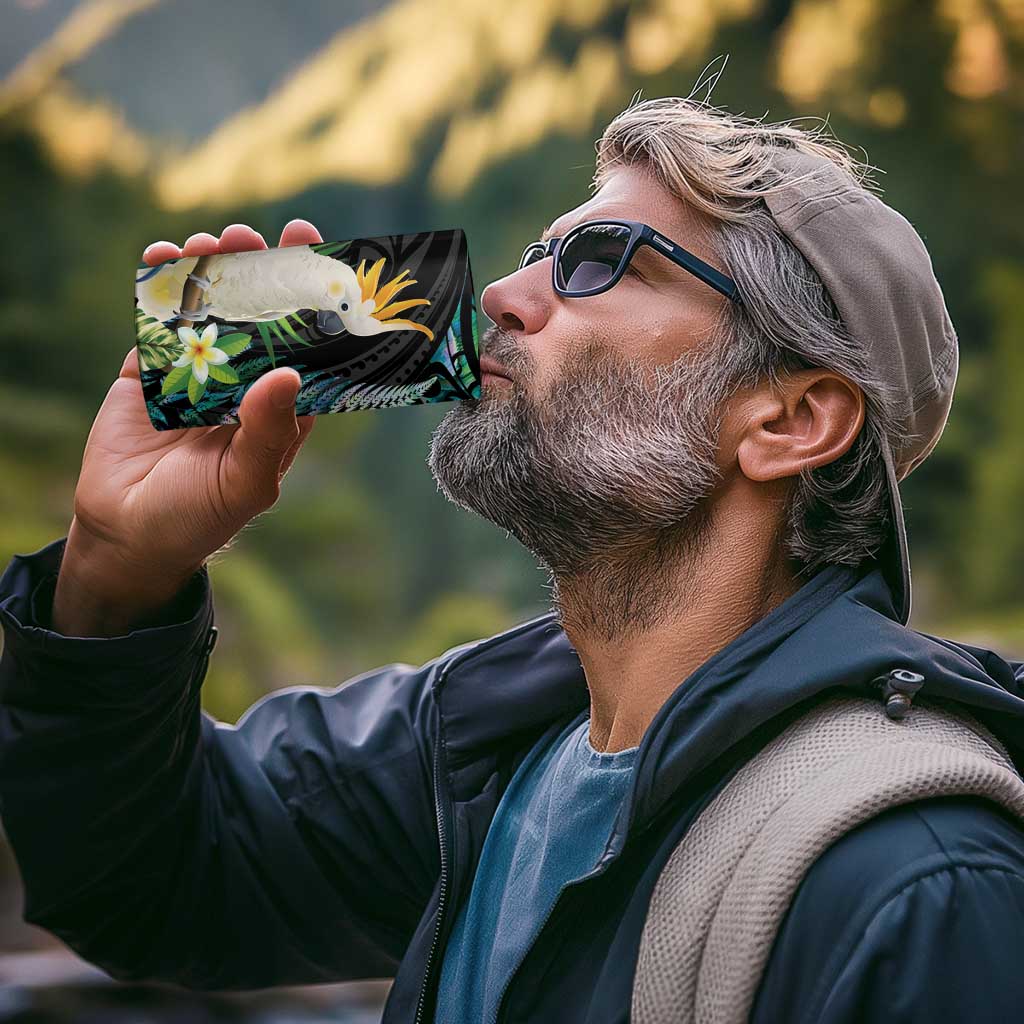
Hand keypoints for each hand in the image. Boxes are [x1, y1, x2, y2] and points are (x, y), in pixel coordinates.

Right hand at [52, 220, 321, 636]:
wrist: (127, 535)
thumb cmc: (200, 517)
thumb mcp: (245, 482)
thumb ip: (268, 431)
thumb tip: (287, 373)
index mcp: (279, 408)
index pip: (304, 346)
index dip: (311, 302)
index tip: (317, 255)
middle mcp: (243, 383)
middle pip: (257, 316)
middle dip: (258, 272)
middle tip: (253, 236)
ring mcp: (195, 373)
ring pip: (209, 309)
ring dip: (211, 271)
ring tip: (211, 242)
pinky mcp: (149, 371)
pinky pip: (157, 321)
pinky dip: (158, 287)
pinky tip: (162, 256)